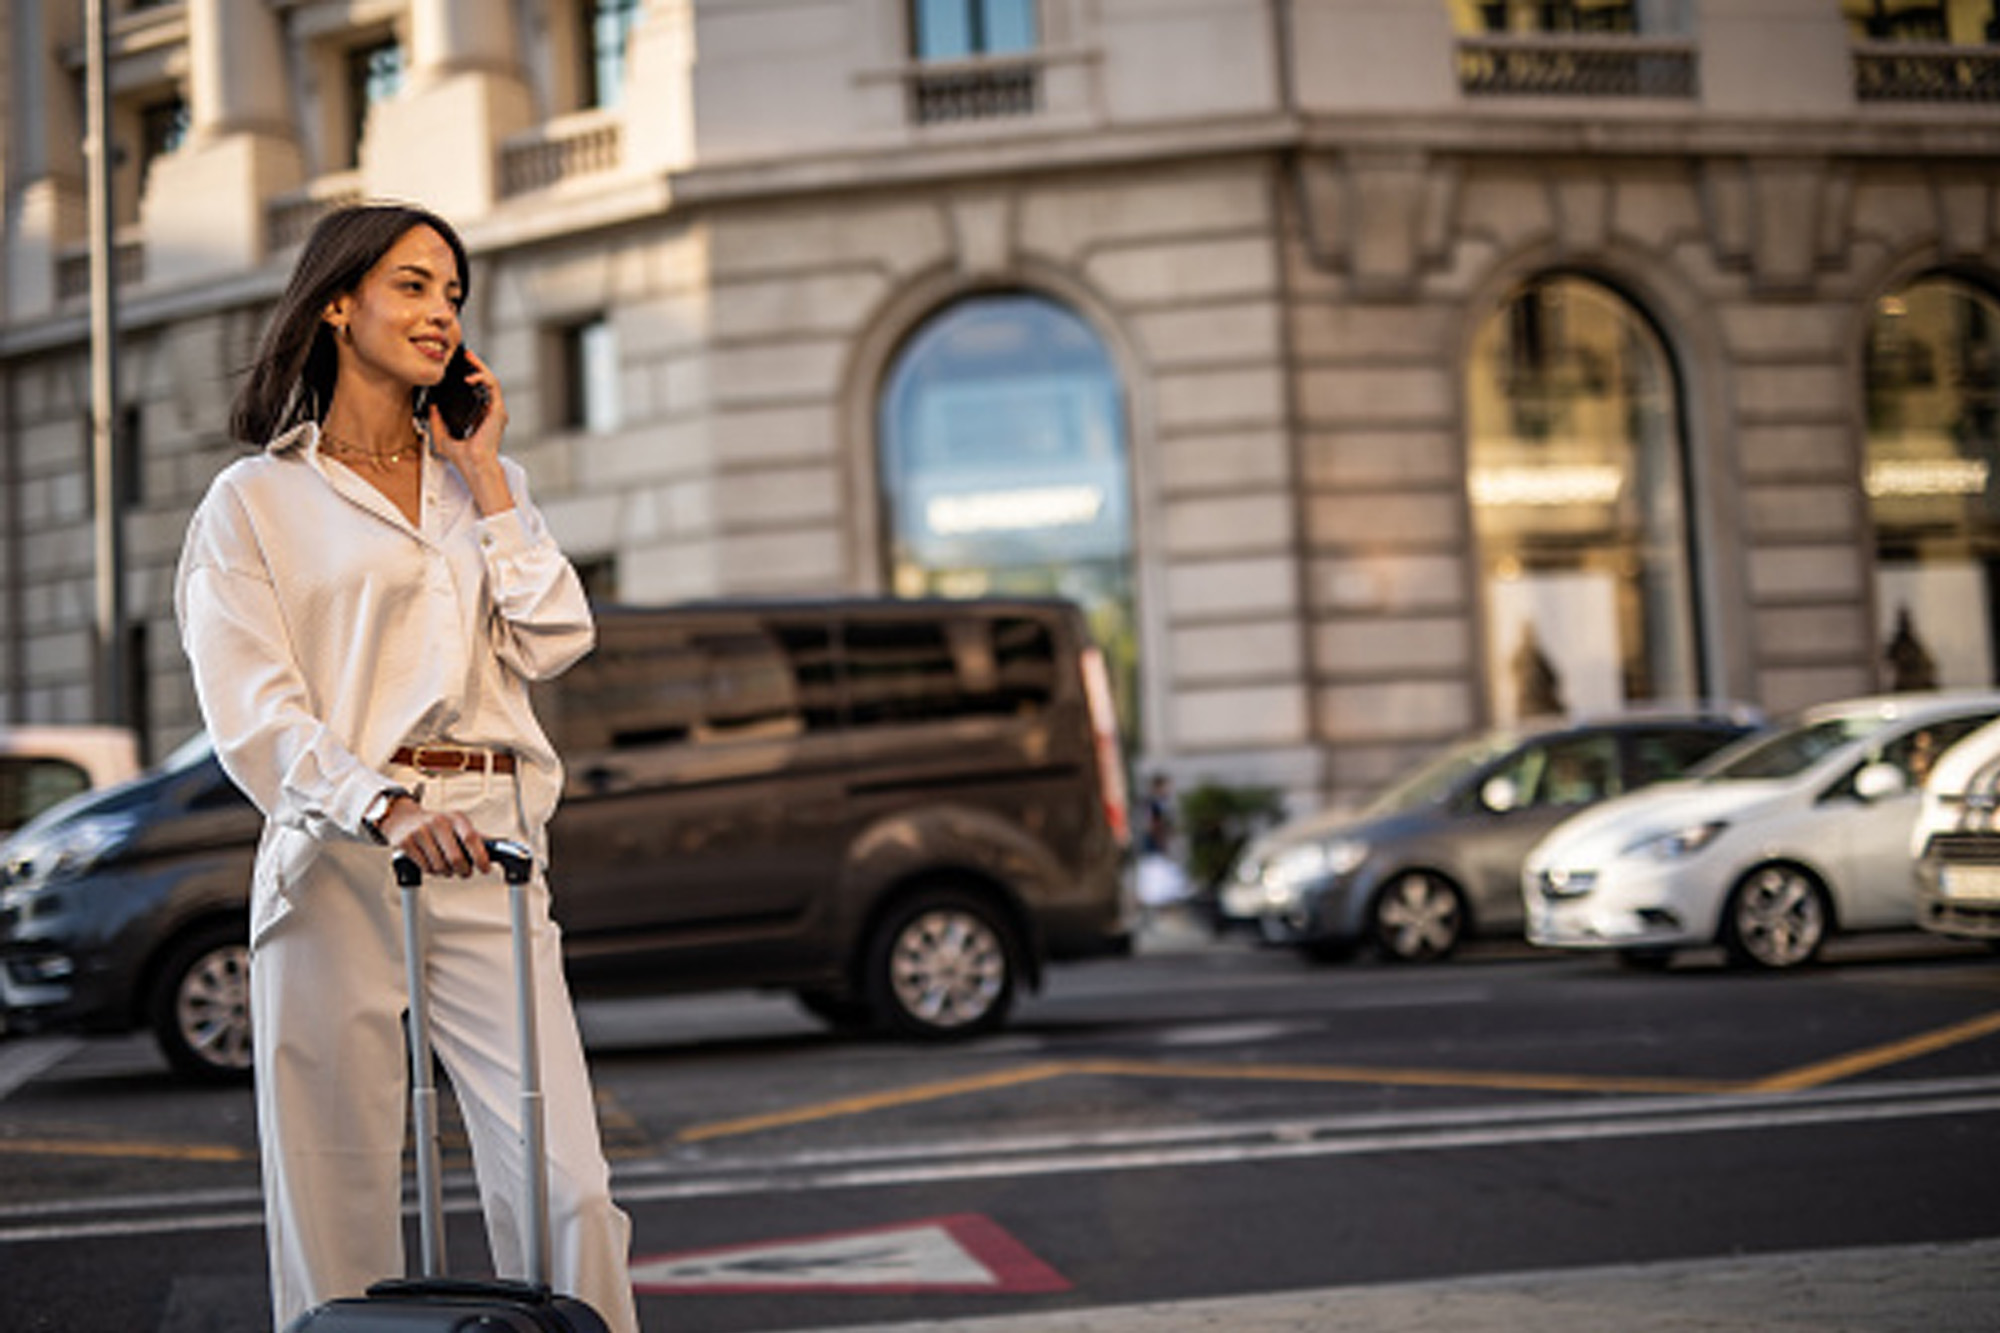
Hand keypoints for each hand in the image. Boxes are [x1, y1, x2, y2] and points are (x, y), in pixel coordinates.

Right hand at [377, 795, 492, 878]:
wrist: (403, 818)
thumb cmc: (436, 824)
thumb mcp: (457, 824)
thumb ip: (476, 837)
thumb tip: (499, 847)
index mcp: (455, 818)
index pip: (471, 839)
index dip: (480, 857)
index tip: (486, 869)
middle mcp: (438, 822)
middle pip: (456, 858)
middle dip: (464, 871)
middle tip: (465, 872)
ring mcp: (420, 832)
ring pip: (440, 866)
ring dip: (447, 873)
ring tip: (447, 867)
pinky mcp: (406, 843)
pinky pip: (425, 868)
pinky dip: (432, 872)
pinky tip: (433, 864)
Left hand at [426, 347, 513, 517]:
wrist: (473, 465)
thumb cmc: (463, 457)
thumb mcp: (441, 435)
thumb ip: (436, 420)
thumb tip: (431, 405)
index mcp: (479, 415)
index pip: (476, 389)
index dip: (468, 374)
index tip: (457, 365)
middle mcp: (489, 411)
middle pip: (484, 381)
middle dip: (474, 365)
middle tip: (463, 354)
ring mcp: (495, 410)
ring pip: (491, 380)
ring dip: (480, 367)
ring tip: (468, 358)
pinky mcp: (498, 411)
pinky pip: (493, 387)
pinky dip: (483, 378)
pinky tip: (470, 376)